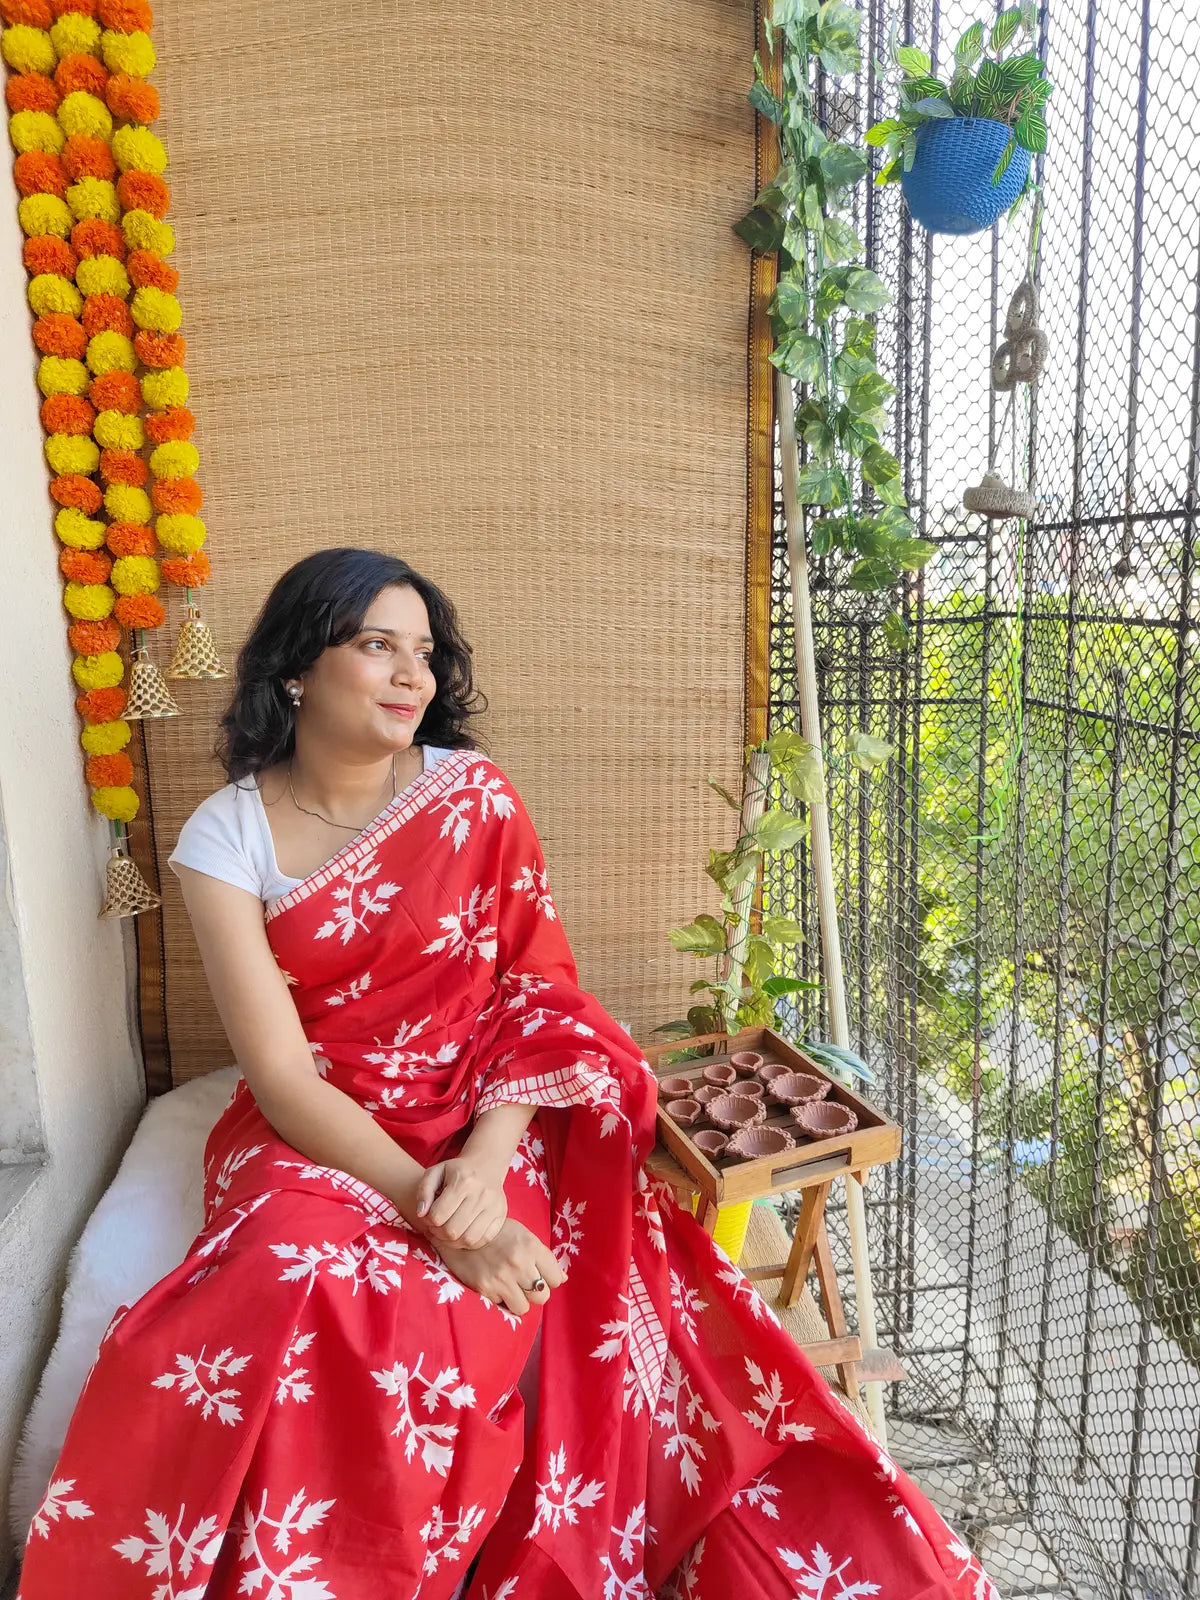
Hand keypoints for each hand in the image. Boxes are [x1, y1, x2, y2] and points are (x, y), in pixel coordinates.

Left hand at [415, 1155, 507, 1250]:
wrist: (486, 1166)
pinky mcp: (501, 1216)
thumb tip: (421, 1213)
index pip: (438, 1215)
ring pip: (467, 1239)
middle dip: (438, 1233)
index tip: (428, 1216)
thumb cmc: (456, 1171)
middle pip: (452, 1231)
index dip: (428, 1221)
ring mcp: (493, 1207)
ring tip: (447, 1232)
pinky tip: (462, 1233)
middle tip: (436, 1226)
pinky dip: (469, 1242)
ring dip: (453, 1241)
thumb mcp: (435, 1172)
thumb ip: (424, 1191)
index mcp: (462, 1182)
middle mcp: (481, 1195)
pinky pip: (483, 1240)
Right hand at [435, 1218, 566, 1315]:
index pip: (555, 1279)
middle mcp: (519, 1263)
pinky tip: (493, 1284)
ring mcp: (502, 1277)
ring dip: (518, 1300)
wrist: (460, 1231)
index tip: (540, 1276)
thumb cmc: (496, 1233)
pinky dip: (499, 1298)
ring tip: (510, 1287)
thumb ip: (542, 1256)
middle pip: (542, 1297)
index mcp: (531, 1246)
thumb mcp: (522, 1235)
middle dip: (534, 1292)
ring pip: (524, 1307)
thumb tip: (562, 1279)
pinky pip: (501, 1305)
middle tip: (523, 1283)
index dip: (549, 1280)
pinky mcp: (485, 1288)